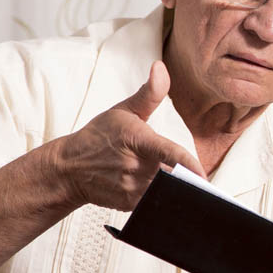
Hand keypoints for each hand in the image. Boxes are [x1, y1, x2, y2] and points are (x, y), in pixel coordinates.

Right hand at [55, 61, 205, 210]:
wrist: (69, 168)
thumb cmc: (99, 137)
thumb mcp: (123, 110)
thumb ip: (149, 93)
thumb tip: (160, 68)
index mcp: (137, 140)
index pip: (168, 153)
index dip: (188, 165)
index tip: (203, 175)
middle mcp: (135, 166)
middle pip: (172, 174)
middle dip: (182, 173)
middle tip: (182, 170)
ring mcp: (131, 188)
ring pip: (165, 189)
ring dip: (170, 184)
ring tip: (161, 175)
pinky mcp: (129, 204)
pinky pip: (154, 201)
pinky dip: (159, 194)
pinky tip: (150, 184)